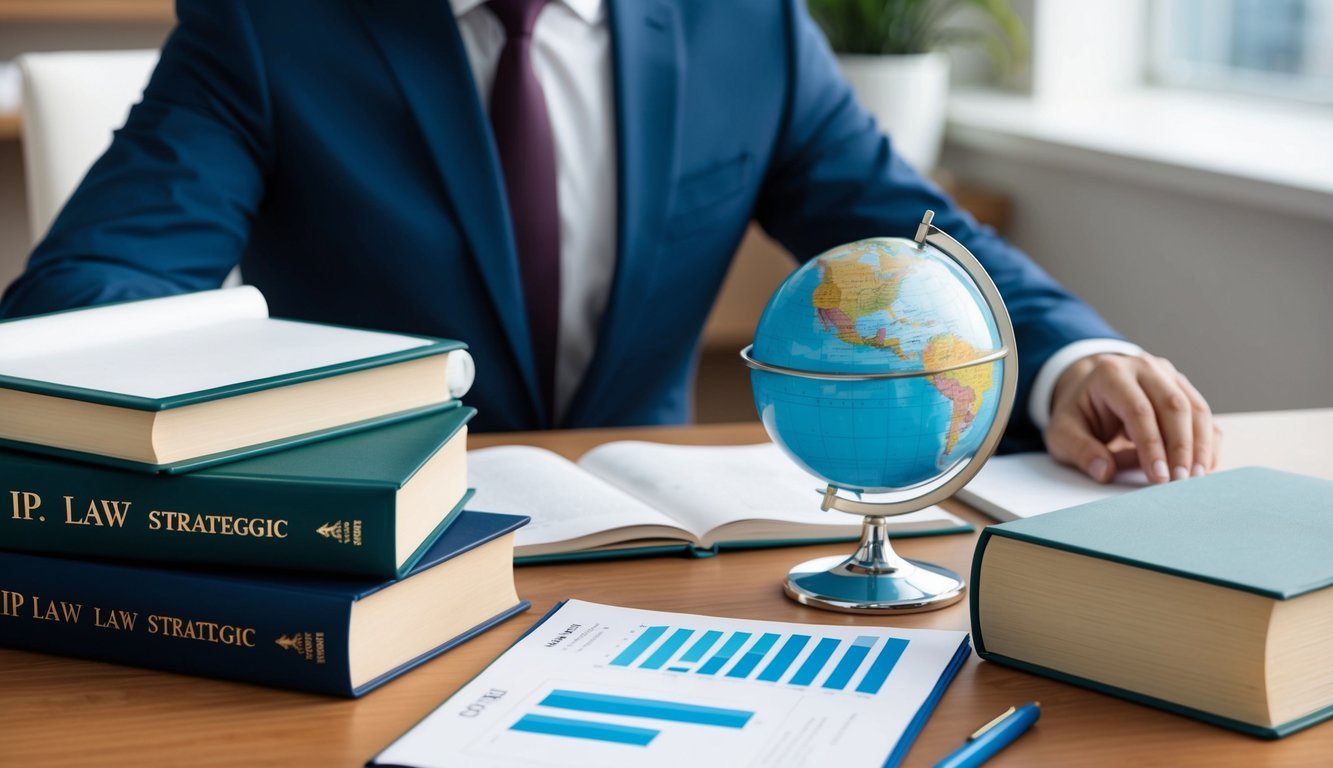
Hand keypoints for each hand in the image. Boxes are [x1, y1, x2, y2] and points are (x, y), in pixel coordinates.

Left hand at [1044, 353, 1220, 483]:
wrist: (1088, 390)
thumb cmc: (1077, 414)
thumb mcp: (1062, 432)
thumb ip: (1080, 451)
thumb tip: (1105, 472)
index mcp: (1111, 374)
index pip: (1138, 410)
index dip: (1152, 445)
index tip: (1158, 477)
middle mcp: (1144, 368)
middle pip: (1174, 406)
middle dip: (1181, 447)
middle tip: (1181, 481)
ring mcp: (1167, 376)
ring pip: (1196, 408)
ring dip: (1200, 446)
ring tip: (1195, 478)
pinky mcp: (1183, 388)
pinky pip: (1203, 416)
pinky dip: (1207, 442)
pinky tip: (1203, 467)